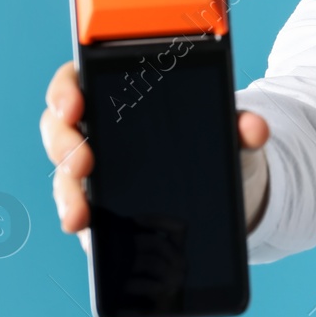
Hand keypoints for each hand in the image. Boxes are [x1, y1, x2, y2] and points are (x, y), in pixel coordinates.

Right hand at [38, 61, 269, 253]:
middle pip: (60, 130)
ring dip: (66, 194)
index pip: (78, 82)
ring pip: (64, 176)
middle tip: (83, 163)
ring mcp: (93, 172)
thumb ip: (241, 126)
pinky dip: (77, 220)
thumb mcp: (232, 133)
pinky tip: (84, 234)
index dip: (66, 90)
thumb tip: (255, 128)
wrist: (227, 190)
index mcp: (120, 98)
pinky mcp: (98, 208)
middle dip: (63, 145)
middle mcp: (97, 131)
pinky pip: (78, 211)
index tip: (73, 104)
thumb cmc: (218, 145)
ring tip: (79, 215)